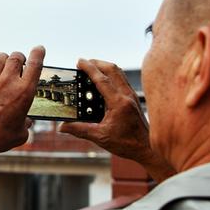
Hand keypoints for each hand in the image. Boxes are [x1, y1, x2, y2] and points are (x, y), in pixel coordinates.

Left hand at [0, 46, 44, 163]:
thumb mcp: (20, 134)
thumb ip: (25, 124)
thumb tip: (25, 121)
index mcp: (24, 92)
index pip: (35, 64)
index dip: (39, 53)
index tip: (39, 49)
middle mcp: (8, 82)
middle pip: (17, 57)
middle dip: (21, 57)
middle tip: (21, 62)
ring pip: (1, 58)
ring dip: (6, 59)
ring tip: (7, 66)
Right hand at [59, 59, 174, 181]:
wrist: (147, 148)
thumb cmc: (127, 143)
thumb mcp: (99, 137)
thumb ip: (79, 130)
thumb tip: (62, 126)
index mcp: (118, 103)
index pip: (102, 79)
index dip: (89, 68)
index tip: (79, 61)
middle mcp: (127, 96)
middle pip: (112, 69)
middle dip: (97, 63)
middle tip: (83, 63)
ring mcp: (131, 96)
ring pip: (118, 73)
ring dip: (105, 67)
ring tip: (92, 68)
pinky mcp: (133, 99)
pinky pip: (122, 80)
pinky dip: (111, 75)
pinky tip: (103, 82)